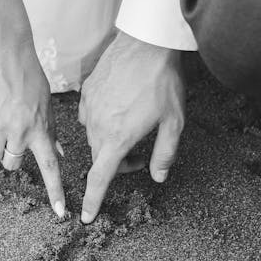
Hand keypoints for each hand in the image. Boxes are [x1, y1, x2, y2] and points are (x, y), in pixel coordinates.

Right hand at [0, 35, 65, 217]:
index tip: (61, 213)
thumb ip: (50, 130)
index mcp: (40, 129)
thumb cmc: (28, 74)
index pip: (51, 168)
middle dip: (11, 157)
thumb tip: (58, 154)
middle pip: (12, 165)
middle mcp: (20, 132)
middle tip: (11, 138)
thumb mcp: (46, 102)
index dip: (56, 193)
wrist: (5, 51)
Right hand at [78, 31, 185, 223]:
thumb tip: (158, 176)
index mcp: (117, 139)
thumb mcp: (174, 122)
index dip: (92, 201)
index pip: (99, 179)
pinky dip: (101, 121)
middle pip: (99, 158)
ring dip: (109, 142)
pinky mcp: (86, 93)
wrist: (145, 43)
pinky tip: (119, 108)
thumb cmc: (162, 82)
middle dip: (116, 163)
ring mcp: (89, 109)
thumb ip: (165, 153)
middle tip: (140, 155)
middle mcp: (97, 127)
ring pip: (94, 137)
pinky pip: (89, 116)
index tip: (86, 217)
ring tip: (132, 127)